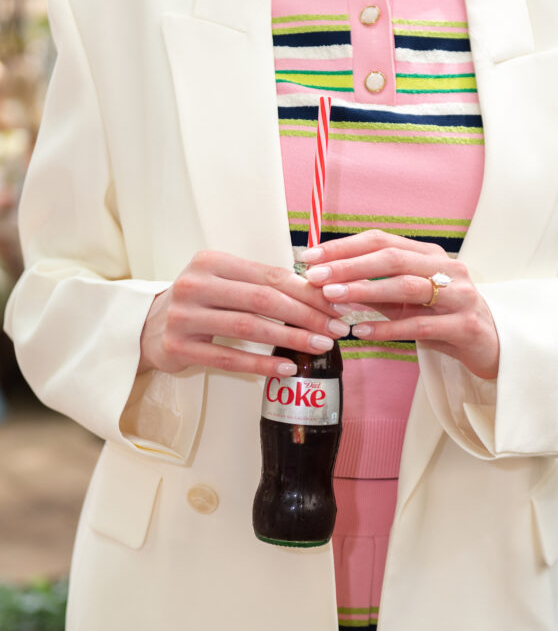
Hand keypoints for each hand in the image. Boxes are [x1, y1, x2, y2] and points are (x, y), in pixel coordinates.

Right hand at [138, 249, 349, 377]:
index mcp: (212, 262)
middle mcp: (196, 284)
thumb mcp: (224, 282)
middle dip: (306, 315)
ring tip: (320, 346)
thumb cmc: (200, 303)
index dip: (307, 292)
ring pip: (248, 327)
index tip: (336, 306)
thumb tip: (318, 293)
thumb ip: (261, 284)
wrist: (147, 327)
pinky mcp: (179, 347)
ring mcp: (184, 316)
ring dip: (290, 338)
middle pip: (262, 300)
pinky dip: (261, 363)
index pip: (270, 276)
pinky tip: (286, 368)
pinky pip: (228, 357)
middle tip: (336, 330)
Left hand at [300, 231, 499, 379]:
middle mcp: (448, 268)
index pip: (382, 240)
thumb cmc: (444, 320)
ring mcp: (460, 295)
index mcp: (430, 256)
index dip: (344, 247)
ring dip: (366, 291)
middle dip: (349, 265)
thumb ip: (374, 291)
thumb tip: (329, 283)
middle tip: (316, 276)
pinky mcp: (466, 325)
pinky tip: (361, 332)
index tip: (311, 256)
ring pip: (407, 286)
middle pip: (392, 258)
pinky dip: (388, 328)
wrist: (492, 345)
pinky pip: (421, 325)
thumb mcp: (407, 302)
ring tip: (333, 298)